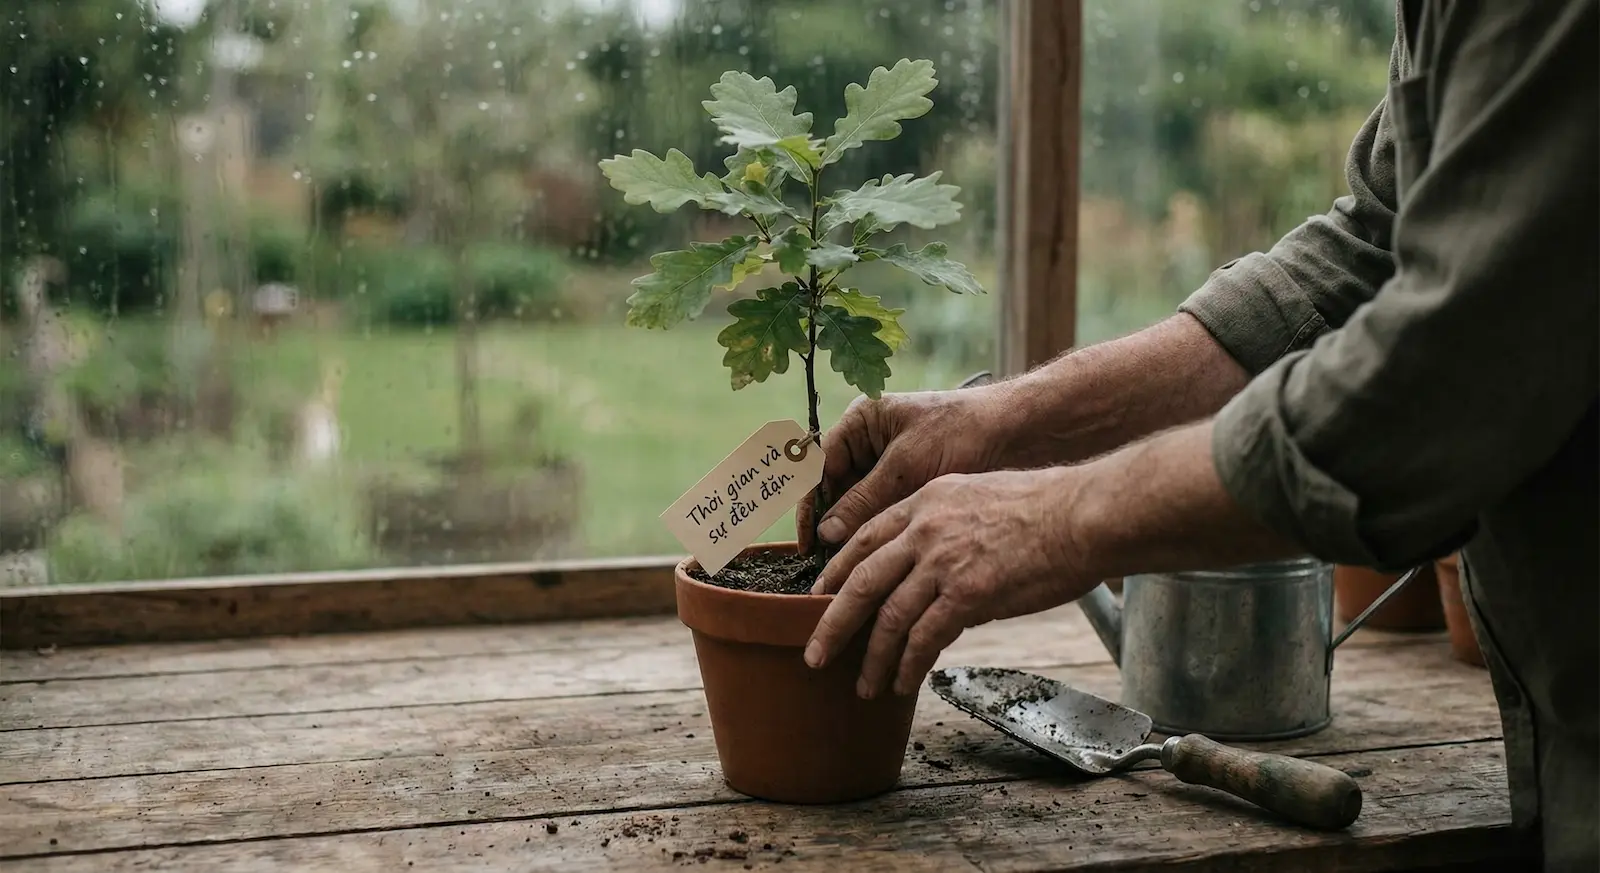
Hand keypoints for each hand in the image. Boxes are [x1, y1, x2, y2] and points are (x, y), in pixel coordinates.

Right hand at [797, 384, 1022, 551]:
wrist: (1017, 432)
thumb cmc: (961, 432)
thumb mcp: (907, 467)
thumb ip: (865, 499)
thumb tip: (828, 533)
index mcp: (861, 422)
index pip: (818, 465)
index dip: (810, 504)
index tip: (809, 542)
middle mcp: (870, 441)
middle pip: (835, 487)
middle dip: (831, 523)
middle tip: (827, 565)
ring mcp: (890, 463)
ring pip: (859, 503)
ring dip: (854, 531)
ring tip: (849, 568)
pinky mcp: (911, 483)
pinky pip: (884, 509)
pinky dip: (879, 532)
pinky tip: (877, 559)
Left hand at [802, 467, 1098, 698]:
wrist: (1083, 515)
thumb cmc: (1046, 509)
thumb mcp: (978, 500)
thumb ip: (946, 532)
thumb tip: (935, 581)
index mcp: (925, 502)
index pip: (864, 538)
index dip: (837, 572)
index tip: (818, 597)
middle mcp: (924, 528)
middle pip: (860, 581)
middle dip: (831, 623)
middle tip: (815, 654)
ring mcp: (942, 561)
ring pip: (888, 617)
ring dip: (873, 658)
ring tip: (865, 685)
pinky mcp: (967, 593)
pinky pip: (924, 638)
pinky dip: (909, 665)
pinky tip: (904, 683)